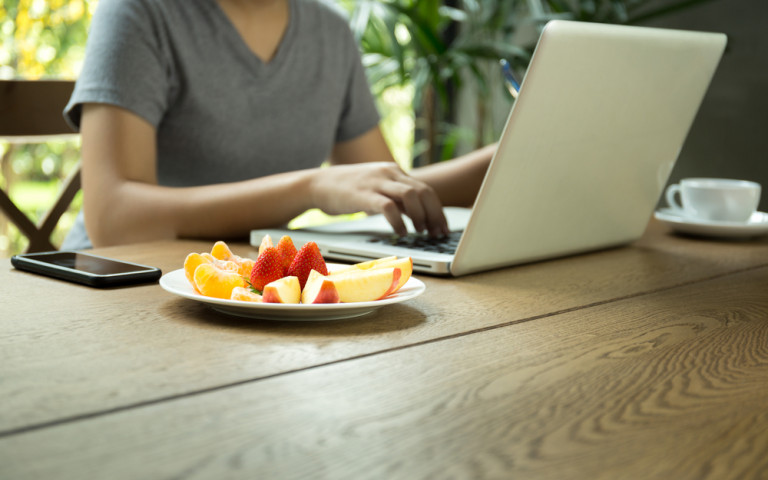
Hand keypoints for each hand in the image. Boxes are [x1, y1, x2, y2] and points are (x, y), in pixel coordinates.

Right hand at [309, 162, 448, 236]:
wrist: (316, 184)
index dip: (438, 210)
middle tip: (438, 234)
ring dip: (421, 216)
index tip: (442, 227)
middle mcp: (388, 173)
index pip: (425, 189)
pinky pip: (389, 207)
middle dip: (435, 215)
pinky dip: (399, 222)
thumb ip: (396, 198)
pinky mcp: (363, 194)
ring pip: (411, 196)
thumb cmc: (346, 191)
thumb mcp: (376, 189)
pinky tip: (401, 233)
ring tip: (420, 232)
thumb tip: (419, 215)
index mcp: (394, 171)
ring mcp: (376, 182)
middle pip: (424, 192)